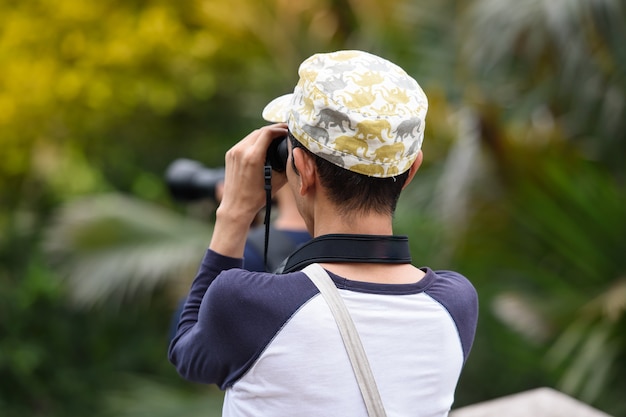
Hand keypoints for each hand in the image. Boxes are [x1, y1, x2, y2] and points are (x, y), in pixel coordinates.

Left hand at [209, 123, 287, 257]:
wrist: (236, 206)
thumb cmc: (258, 197)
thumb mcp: (278, 181)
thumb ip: (287, 164)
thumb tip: (295, 153)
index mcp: (253, 157)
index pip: (268, 132)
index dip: (280, 129)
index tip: (289, 130)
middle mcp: (241, 151)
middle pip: (260, 131)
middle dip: (274, 129)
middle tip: (286, 131)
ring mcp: (234, 152)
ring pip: (252, 135)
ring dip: (264, 134)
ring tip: (276, 136)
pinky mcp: (230, 154)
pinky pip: (245, 142)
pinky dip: (255, 140)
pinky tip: (263, 143)